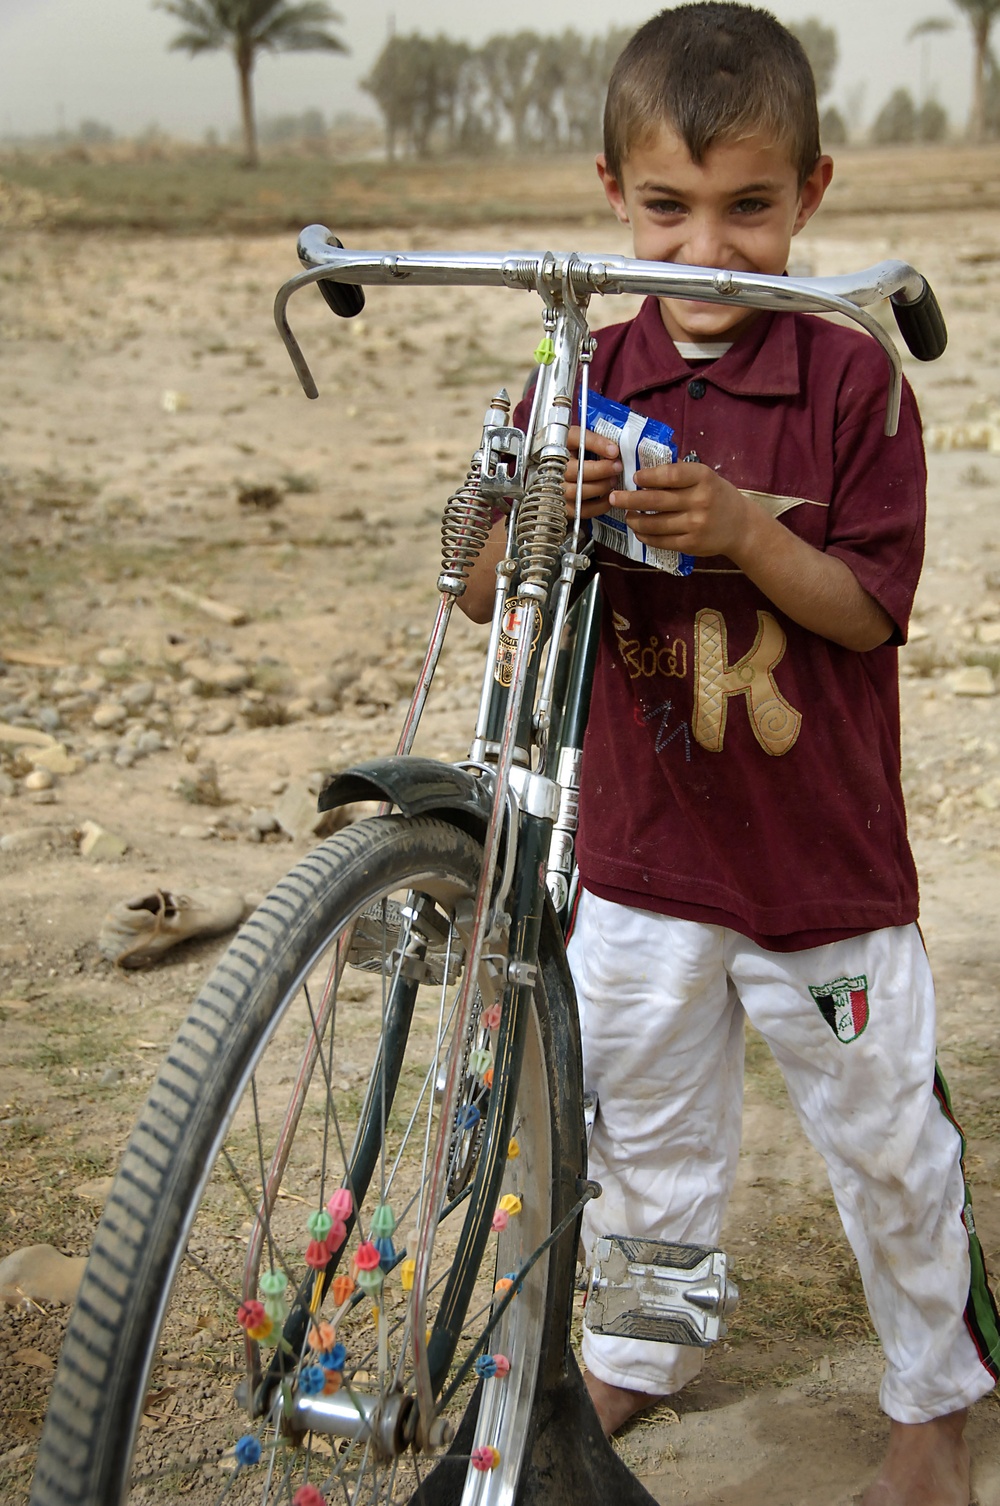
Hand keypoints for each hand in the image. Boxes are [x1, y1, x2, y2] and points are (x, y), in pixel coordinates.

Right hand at [564, 427, 620, 518]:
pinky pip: (582, 509)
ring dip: (601, 486)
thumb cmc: (573, 455)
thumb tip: (613, 451)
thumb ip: (596, 441)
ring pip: (578, 491)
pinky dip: (599, 505)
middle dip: (602, 470)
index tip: (614, 451)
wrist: (560, 473)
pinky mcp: (564, 507)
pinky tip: (608, 496)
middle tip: (617, 467)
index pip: (575, 440)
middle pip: (576, 471)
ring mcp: (558, 489)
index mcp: (559, 445)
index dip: (596, 444)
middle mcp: (554, 468)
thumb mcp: (581, 441)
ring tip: (613, 480)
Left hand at [617, 461, 750, 558]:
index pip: (670, 475)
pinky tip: (639, 531)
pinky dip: (646, 536)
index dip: (649, 476)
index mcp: (703, 478)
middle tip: (615, 497)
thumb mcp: (706, 477)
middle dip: (630, 499)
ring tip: (626, 515)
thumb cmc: (717, 496)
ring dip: (635, 520)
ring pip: (655, 523)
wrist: (741, 526)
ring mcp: (696, 524)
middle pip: (657, 500)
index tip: (635, 478)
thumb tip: (644, 469)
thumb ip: (680, 474)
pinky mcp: (692, 543)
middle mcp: (700, 500)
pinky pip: (662, 540)